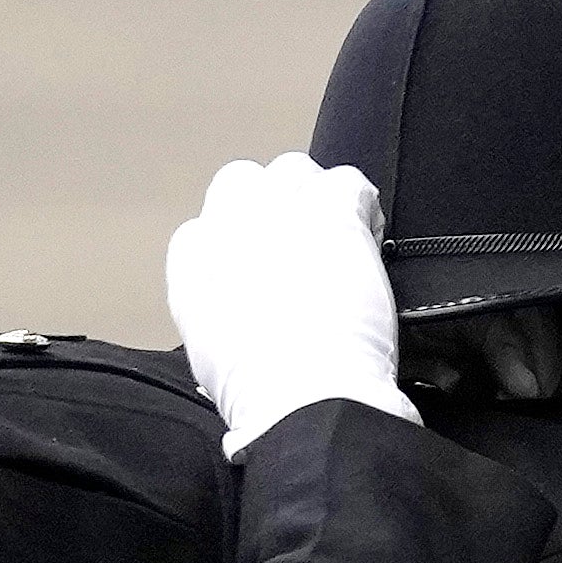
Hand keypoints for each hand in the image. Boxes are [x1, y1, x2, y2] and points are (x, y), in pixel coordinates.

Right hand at [162, 154, 415, 454]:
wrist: (302, 392)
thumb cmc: (260, 392)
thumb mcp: (211, 359)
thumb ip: (220, 321)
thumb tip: (241, 325)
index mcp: (192, 264)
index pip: (205, 229)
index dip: (240, 246)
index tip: (263, 271)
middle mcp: (227, 222)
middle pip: (243, 182)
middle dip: (271, 206)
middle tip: (301, 245)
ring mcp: (279, 208)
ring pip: (295, 170)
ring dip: (314, 197)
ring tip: (336, 237)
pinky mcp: (331, 209)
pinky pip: (350, 183)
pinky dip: (363, 208)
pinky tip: (369, 240)